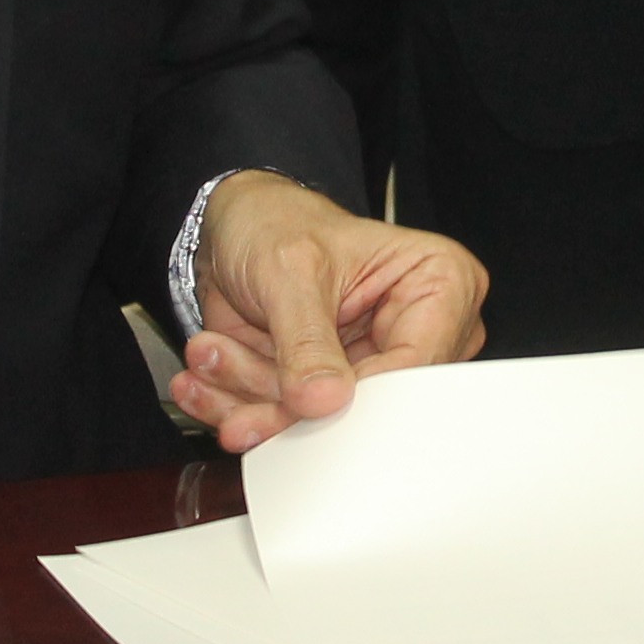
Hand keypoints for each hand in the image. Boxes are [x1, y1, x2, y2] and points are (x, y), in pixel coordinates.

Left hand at [174, 172, 489, 451]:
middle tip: (235, 388)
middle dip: (287, 401)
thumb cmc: (276, 222)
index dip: (358, 395)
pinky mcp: (326, 390)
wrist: (233, 228)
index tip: (304, 404)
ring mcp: (368, 365)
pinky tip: (205, 380)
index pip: (415, 364)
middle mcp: (414, 331)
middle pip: (366, 403)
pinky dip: (237, 405)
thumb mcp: (289, 269)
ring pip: (318, 419)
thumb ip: (306, 338)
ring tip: (210, 357)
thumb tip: (322, 399)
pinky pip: (286, 421)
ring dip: (250, 398)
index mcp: (438, 283)